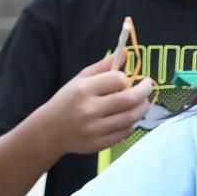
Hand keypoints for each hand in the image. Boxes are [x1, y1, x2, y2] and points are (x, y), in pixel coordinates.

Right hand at [32, 53, 153, 155]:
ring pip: (132, 117)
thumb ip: (103, 66)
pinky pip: (126, 132)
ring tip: (142, 102)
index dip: (127, 78)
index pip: (118, 80)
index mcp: (83, 90)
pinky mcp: (98, 144)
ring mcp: (94, 129)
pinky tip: (128, 118)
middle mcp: (88, 109)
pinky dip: (132, 123)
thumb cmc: (68, 101)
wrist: (49, 130)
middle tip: (147, 86)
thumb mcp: (80, 80)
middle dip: (145, 91)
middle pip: (130, 100)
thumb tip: (124, 52)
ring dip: (142, 108)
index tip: (129, 79)